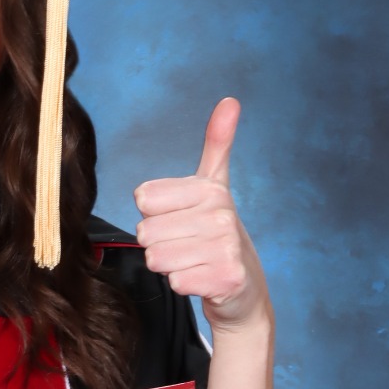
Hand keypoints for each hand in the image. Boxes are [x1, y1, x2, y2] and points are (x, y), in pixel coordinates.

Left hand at [133, 98, 270, 332]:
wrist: (244, 288)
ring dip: (170, 266)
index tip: (180, 219)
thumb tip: (230, 101)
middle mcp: (221, 215)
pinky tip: (202, 279)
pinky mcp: (226, 278)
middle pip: (146, 231)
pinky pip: (175, 281)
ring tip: (194, 261)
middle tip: (187, 246)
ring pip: (157, 258)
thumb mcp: (214, 187)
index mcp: (210, 189)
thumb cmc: (218, 236)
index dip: (154, 215)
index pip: (144, 199)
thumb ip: (217, 144)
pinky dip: (183, 284)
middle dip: (160, 244)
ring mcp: (226, 247)